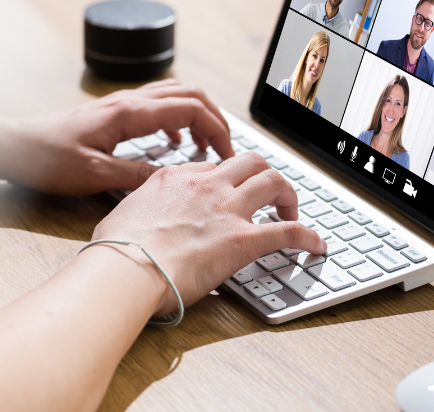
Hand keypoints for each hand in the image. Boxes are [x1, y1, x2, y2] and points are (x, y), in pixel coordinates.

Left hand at [3, 80, 235, 194]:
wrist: (15, 148)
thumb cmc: (48, 160)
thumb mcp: (96, 175)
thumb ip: (138, 176)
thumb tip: (175, 178)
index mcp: (129, 113)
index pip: (191, 108)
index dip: (217, 129)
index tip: (228, 155)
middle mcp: (128, 101)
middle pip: (190, 93)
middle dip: (215, 118)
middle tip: (224, 148)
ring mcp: (121, 104)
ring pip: (175, 94)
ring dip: (197, 115)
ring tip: (204, 146)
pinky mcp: (114, 113)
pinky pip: (157, 105)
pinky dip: (177, 118)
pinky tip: (173, 142)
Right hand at [89, 153, 326, 316]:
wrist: (127, 270)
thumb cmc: (116, 252)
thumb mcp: (121, 216)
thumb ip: (138, 212)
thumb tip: (135, 225)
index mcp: (174, 178)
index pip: (211, 168)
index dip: (224, 180)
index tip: (228, 194)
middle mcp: (205, 186)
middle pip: (249, 162)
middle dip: (263, 175)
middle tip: (267, 196)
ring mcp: (226, 210)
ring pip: (273, 181)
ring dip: (288, 195)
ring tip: (291, 212)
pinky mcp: (243, 240)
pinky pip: (288, 231)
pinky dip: (308, 236)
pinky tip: (317, 246)